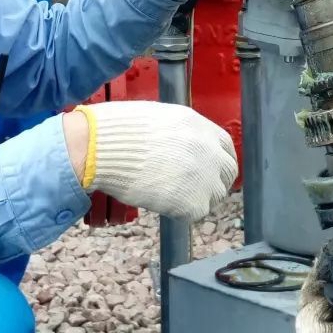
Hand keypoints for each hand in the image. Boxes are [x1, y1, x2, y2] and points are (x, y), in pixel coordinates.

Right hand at [77, 100, 237, 219]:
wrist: (105, 148)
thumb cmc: (121, 130)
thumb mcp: (161, 118)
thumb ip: (181, 134)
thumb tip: (183, 147)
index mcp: (201, 127)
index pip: (226, 149)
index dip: (219, 162)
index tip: (210, 171)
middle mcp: (209, 151)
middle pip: (227, 174)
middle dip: (214, 183)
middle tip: (194, 191)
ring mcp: (204, 178)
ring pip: (213, 197)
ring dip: (196, 199)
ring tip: (169, 195)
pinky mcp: (193, 202)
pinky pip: (195, 213)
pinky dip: (180, 212)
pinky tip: (161, 202)